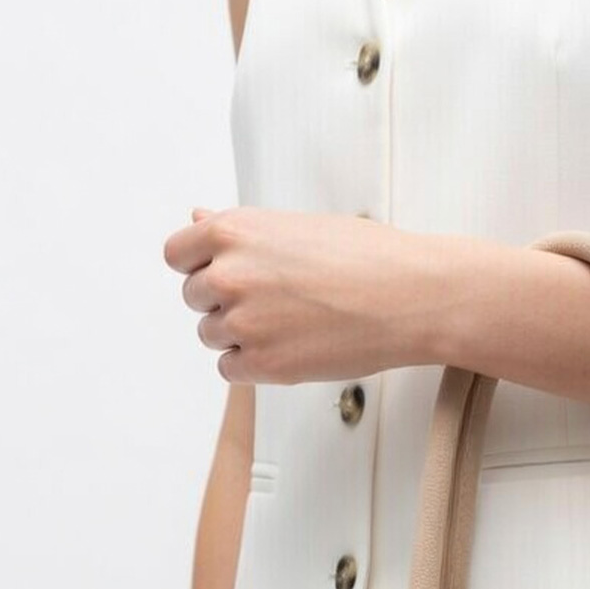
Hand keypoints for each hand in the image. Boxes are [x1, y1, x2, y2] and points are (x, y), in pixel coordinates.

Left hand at [163, 205, 443, 384]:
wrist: (412, 296)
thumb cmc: (366, 256)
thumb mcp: (296, 226)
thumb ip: (240, 230)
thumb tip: (197, 218)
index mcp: (233, 231)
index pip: (177, 254)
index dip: (200, 265)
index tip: (226, 273)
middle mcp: (229, 275)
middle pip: (194, 298)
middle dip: (226, 301)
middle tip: (277, 300)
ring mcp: (244, 323)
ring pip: (212, 336)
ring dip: (241, 335)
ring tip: (291, 323)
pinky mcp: (263, 365)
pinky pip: (230, 370)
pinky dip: (253, 365)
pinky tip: (290, 347)